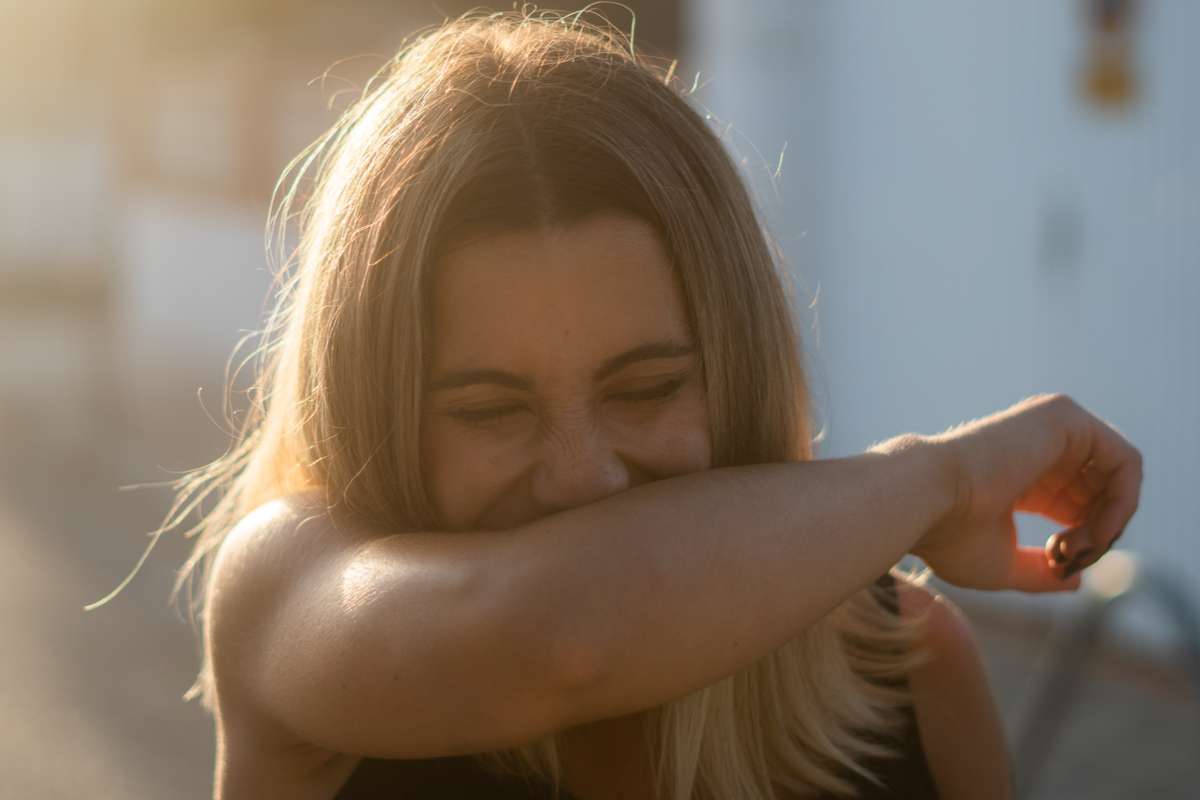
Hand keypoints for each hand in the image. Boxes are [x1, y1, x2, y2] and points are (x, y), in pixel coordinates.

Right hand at [914, 393, 1142, 592]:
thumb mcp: (1001, 564)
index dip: (1082, 543)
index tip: (1056, 566)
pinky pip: (1125, 462)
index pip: (1077, 506)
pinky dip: (1122, 502)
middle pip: (1103, 493)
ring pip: (1119, 478)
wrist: (924, 499)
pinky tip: (1093, 528)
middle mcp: (1040, 446)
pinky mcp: (1064, 416)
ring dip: (1110, 523)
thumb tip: (1074, 580)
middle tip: (1069, 559)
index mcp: (1022, 477)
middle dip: (1099, 535)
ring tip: (1077, 547)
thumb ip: (1039, 573)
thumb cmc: (948, 534)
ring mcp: (1052, 426)